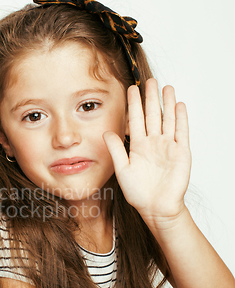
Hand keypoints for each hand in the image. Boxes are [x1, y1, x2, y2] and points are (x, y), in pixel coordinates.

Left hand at [103, 78, 190, 223]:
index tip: (131, 88)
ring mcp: (168, 146)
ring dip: (167, 103)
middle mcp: (153, 143)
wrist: (156, 207)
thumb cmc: (138, 192)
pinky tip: (179, 105)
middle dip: (150, 98)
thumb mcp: (122, 169)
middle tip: (149, 80)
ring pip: (167, 119)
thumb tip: (106, 132)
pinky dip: (181, 118)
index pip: (135, 120)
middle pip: (152, 115)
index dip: (134, 104)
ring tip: (166, 87)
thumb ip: (116, 150)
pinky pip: (181, 131)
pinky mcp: (181, 152)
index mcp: (138, 146)